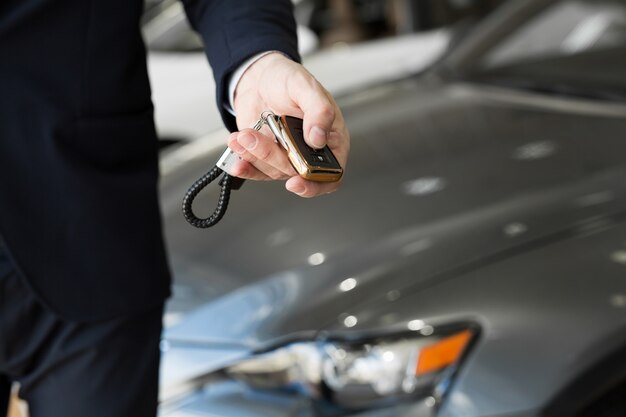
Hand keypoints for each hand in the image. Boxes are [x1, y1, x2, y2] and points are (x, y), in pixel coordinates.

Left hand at [226, 52, 349, 197]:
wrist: (260, 77)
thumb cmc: (288, 79)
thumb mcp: (306, 86)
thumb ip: (319, 110)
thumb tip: (319, 138)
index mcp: (331, 138)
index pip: (332, 173)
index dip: (316, 184)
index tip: (296, 182)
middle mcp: (310, 152)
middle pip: (297, 173)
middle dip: (272, 157)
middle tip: (253, 137)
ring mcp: (288, 156)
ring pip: (273, 171)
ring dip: (254, 156)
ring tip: (241, 135)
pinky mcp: (267, 157)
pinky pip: (257, 171)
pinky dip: (245, 167)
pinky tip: (237, 157)